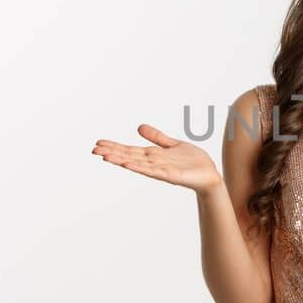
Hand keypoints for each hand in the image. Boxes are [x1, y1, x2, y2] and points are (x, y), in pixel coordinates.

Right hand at [92, 123, 221, 193]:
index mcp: (153, 155)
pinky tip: (127, 164)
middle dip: (112, 153)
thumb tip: (139, 127)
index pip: (130, 149)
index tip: (98, 143)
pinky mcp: (170, 175)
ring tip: (105, 156)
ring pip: (137, 163)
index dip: (114, 146)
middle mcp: (153, 163)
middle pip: (129, 156)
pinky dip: (139, 167)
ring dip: (121, 160)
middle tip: (93, 149)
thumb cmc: (193, 162)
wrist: (209, 174)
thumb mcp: (172, 144)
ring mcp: (160, 170)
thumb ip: (157, 137)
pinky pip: (152, 171)